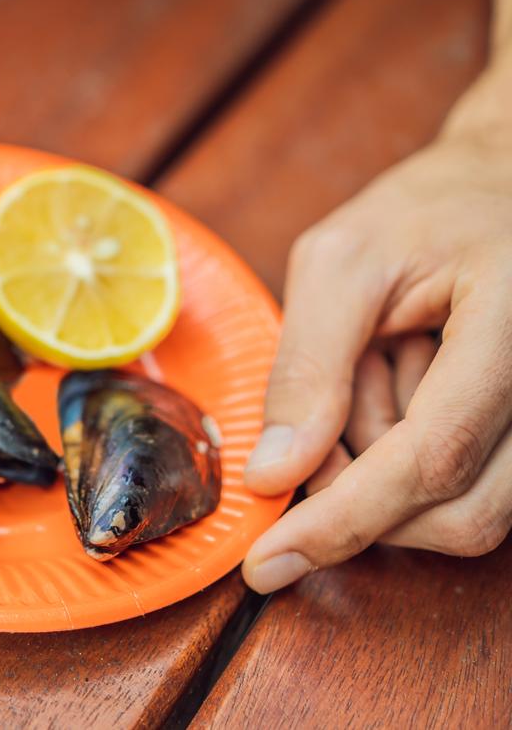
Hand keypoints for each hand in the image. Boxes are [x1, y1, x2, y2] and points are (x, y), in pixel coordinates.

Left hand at [241, 96, 511, 591]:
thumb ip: (306, 366)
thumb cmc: (428, 210)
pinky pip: (480, 488)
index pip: (431, 459)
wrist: (507, 188)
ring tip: (377, 371)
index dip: (342, 521)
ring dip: (387, 472)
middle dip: (362, 491)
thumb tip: (273, 474)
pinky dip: (413, 461)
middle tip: (328, 403)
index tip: (265, 563)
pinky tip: (404, 388)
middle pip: (458, 511)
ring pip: (469, 512)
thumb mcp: (342, 261)